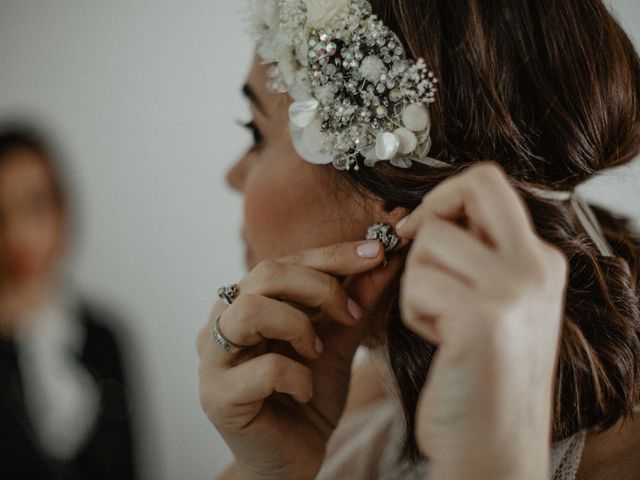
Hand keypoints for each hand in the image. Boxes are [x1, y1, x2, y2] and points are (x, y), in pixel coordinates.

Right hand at [197, 240, 399, 479]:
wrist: (292, 460)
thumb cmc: (308, 396)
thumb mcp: (339, 341)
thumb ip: (355, 300)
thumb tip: (386, 258)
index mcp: (248, 301)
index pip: (288, 260)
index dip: (333, 254)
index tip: (377, 253)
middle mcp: (223, 321)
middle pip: (265, 274)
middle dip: (320, 287)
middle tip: (352, 315)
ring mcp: (214, 359)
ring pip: (251, 309)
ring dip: (299, 325)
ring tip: (317, 351)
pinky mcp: (217, 396)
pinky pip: (263, 367)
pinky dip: (297, 376)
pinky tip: (303, 391)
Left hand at [396, 163, 567, 478]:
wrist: (494, 443)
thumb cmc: (479, 372)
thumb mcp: (493, 304)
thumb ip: (474, 255)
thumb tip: (426, 215)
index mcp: (541, 260)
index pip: (489, 183)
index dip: (443, 198)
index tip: (420, 230)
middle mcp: (536, 266)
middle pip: (473, 185)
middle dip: (430, 213)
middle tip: (417, 253)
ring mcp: (515, 289)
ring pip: (430, 240)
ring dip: (416, 282)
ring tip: (439, 322)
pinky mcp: (484, 318)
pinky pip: (418, 282)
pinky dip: (414, 311)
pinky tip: (439, 340)